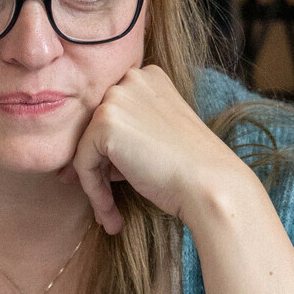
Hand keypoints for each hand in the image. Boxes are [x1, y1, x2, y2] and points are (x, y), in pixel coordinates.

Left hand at [66, 65, 251, 234]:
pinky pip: (83, 164)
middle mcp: (131, 80)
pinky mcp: (104, 123)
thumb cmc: (191, 168)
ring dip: (96, 185)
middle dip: (101, 167)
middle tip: (108, 202)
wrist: (210, 183)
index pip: (115, 115)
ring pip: (87, 148)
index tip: (117, 182)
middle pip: (97, 130)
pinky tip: (110, 215)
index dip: (113, 152)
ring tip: (110, 215)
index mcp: (149, 77)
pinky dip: (93, 192)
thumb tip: (94, 155)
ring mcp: (116, 98)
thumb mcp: (161, 135)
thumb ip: (131, 132)